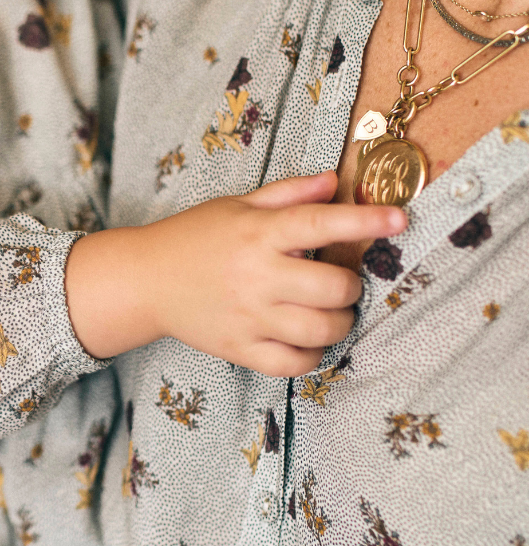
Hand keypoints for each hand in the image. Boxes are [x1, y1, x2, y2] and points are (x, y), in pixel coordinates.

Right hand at [65, 170, 406, 375]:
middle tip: (342, 282)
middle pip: (331, 288)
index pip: (321, 224)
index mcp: (258, 233)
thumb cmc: (195, 237)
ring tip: (331, 312)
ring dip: (339, 322)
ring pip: (319, 330)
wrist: (145, 280)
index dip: (366, 221)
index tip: (400, 219)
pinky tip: (309, 341)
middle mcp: (256, 276)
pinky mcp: (239, 349)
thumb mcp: (239, 205)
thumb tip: (335, 181)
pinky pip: (292, 364)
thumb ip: (289, 194)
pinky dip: (312, 355)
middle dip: (351, 286)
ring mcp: (248, 316)